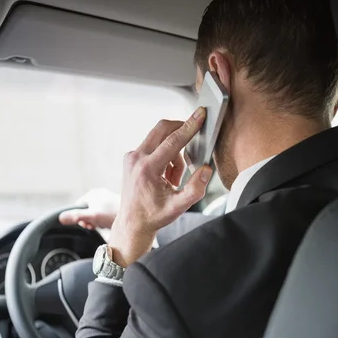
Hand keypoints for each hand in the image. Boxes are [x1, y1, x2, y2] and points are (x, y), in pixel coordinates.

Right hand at [59, 188, 119, 229]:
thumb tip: (60, 217)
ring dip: (97, 222)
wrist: (134, 217)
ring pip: (96, 215)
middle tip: (94, 225)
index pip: (77, 207)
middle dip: (89, 220)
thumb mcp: (91, 216)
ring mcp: (108, 201)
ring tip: (103, 224)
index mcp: (93, 194)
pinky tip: (110, 224)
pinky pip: (104, 217)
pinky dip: (105, 222)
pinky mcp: (115, 208)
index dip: (78, 217)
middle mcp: (100, 195)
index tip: (84, 224)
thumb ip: (75, 217)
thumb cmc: (113, 214)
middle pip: (87, 211)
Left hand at [109, 107, 211, 266]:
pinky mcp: (132, 158)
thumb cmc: (154, 216)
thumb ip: (196, 189)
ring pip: (159, 138)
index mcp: (147, 169)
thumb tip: (206, 170)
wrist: (133, 223)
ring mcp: (132, 157)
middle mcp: (136, 158)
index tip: (200, 114)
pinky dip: (165, 155)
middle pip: (163, 129)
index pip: (173, 141)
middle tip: (195, 138)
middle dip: (181, 130)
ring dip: (174, 151)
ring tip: (175, 178)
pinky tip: (165, 176)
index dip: (190, 126)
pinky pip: (153, 146)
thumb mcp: (179, 207)